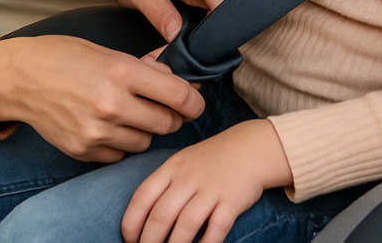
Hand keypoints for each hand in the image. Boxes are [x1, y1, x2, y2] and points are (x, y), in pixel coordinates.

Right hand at [0, 35, 204, 162]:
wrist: (19, 78)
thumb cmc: (62, 57)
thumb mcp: (107, 52)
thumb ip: (144, 68)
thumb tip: (179, 79)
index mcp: (121, 71)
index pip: (179, 95)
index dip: (194, 101)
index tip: (195, 102)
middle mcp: (111, 104)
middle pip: (168, 123)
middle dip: (172, 116)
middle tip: (164, 107)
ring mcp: (97, 131)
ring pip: (146, 142)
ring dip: (145, 130)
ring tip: (128, 113)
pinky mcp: (84, 150)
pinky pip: (120, 154)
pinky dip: (121, 142)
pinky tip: (107, 125)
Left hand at [122, 120, 292, 242]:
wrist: (252, 146)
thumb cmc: (212, 160)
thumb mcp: (183, 162)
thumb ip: (164, 184)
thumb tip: (142, 216)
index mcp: (172, 168)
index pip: (142, 197)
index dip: (131, 222)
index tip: (129, 239)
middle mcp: (188, 178)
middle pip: (161, 214)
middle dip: (149, 241)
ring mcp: (211, 189)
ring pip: (186, 224)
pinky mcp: (232, 200)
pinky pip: (216, 227)